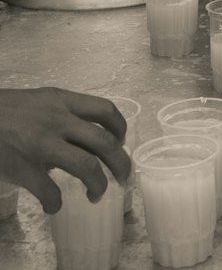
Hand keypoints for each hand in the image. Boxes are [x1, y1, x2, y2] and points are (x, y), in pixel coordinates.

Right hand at [0, 88, 128, 213]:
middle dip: (120, 162)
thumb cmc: (9, 112)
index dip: (120, 128)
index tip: (122, 142)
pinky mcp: (24, 167)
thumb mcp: (42, 101)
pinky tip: (54, 206)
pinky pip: (50, 191)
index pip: (105, 110)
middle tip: (123, 177)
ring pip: (87, 166)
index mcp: (63, 101)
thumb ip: (64, 114)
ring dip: (98, 184)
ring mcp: (42, 144)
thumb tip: (84, 137)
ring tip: (97, 194)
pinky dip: (56, 203)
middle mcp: (58, 120)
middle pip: (104, 141)